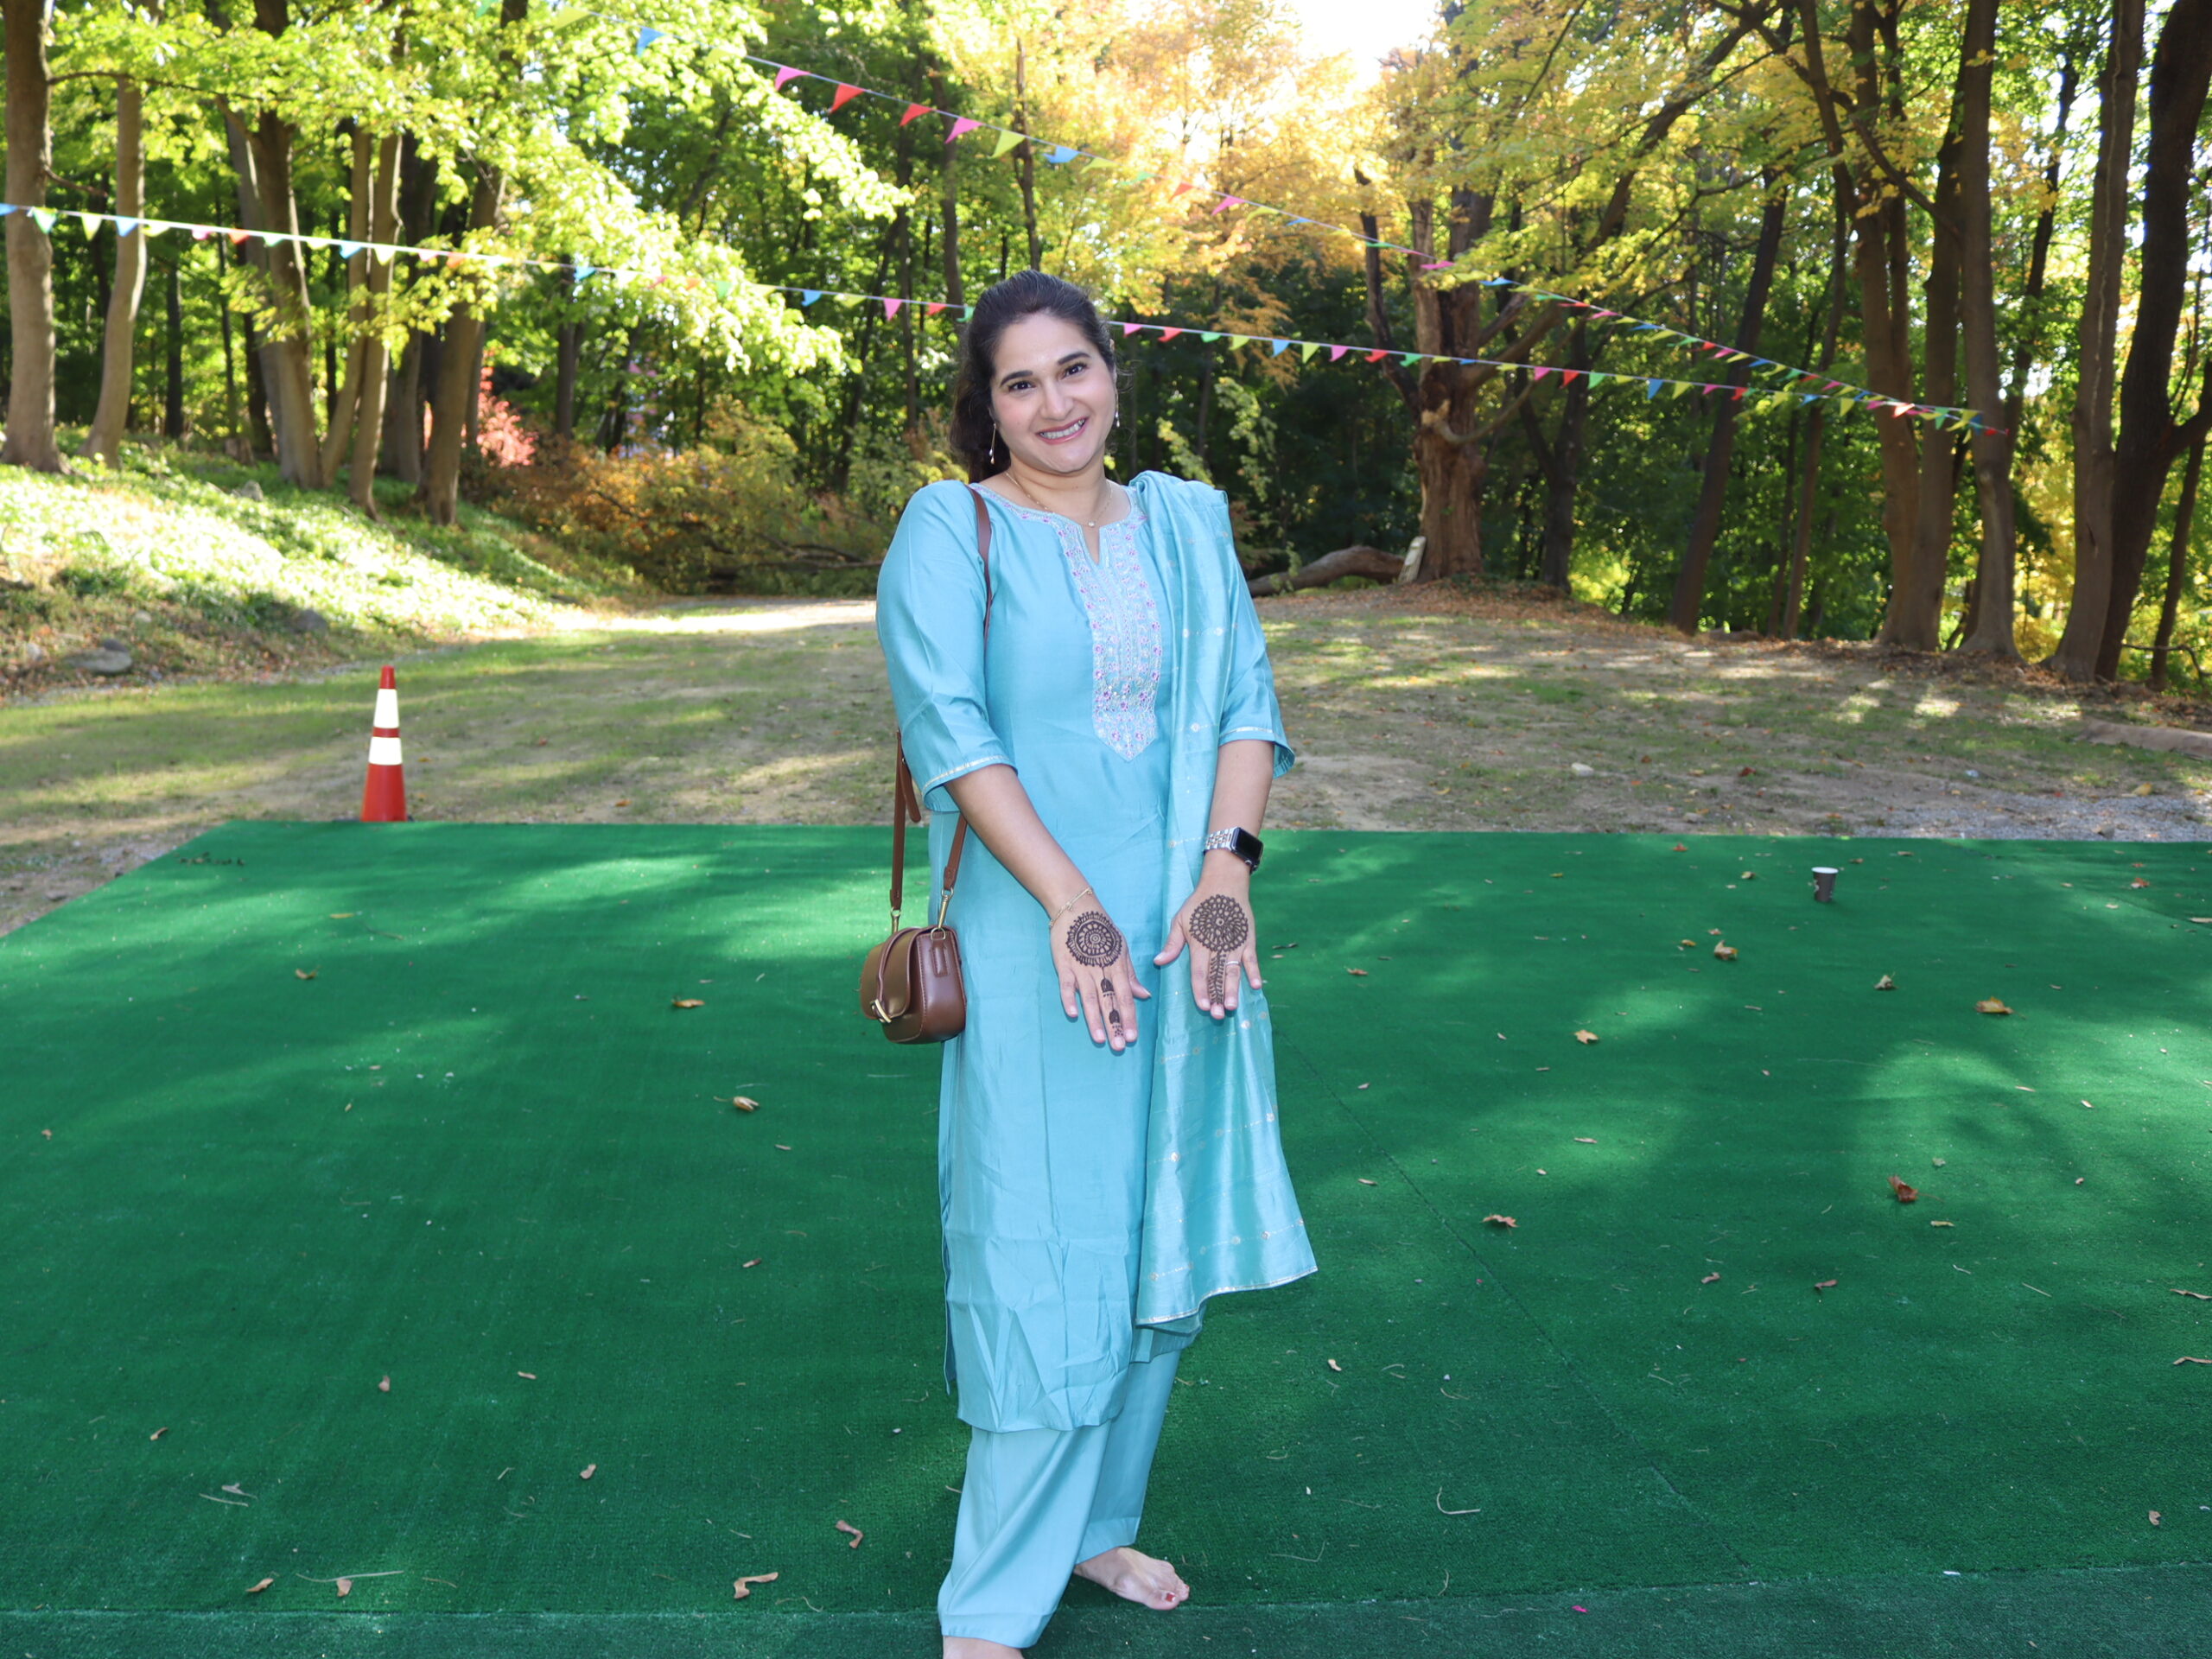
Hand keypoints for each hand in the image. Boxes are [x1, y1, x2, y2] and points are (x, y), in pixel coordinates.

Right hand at [1052, 900, 1149, 1051]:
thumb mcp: (1122, 948)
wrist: (1077, 908)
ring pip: (1090, 997)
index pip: (1125, 996)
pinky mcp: (1064, 964)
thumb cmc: (1102, 929)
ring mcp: (1082, 967)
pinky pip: (1066, 984)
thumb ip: (1130, 974)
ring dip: (1094, 1019)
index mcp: (1117, 966)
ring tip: (1099, 1039)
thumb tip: (1144, 995)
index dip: (1129, 1017)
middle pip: (1109, 1001)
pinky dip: (1069, 998)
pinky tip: (1073, 1014)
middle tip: (1119, 1046)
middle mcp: (1101, 969)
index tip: (1133, 1037)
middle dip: (1115, 1024)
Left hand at [1154, 860, 1258, 1019]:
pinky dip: (1254, 972)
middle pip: (1217, 977)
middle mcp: (1218, 947)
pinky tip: (1256, 987)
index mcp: (1200, 944)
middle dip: (1216, 997)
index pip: (1199, 973)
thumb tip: (1158, 961)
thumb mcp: (1180, 920)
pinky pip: (1252, 959)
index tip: (1202, 1006)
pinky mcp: (1248, 939)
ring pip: (1234, 972)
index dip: (1200, 991)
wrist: (1224, 884)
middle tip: (1217, 1015)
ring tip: (1231, 1007)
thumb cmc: (1198, 903)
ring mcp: (1235, 944)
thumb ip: (1172, 944)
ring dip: (1233, 990)